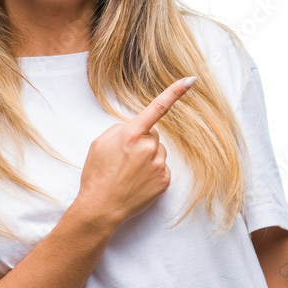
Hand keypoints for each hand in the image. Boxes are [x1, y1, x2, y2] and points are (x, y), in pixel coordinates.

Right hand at [76, 76, 196, 227]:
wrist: (101, 207)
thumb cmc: (97, 175)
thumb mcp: (100, 143)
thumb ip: (121, 130)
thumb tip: (136, 130)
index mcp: (131, 135)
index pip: (157, 108)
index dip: (175, 92)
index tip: (190, 80)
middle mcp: (149, 148)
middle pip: (154, 134)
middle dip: (142, 141)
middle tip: (124, 158)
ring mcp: (159, 165)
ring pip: (158, 151)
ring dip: (148, 157)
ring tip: (129, 172)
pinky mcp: (165, 180)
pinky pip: (161, 167)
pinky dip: (152, 172)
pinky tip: (137, 181)